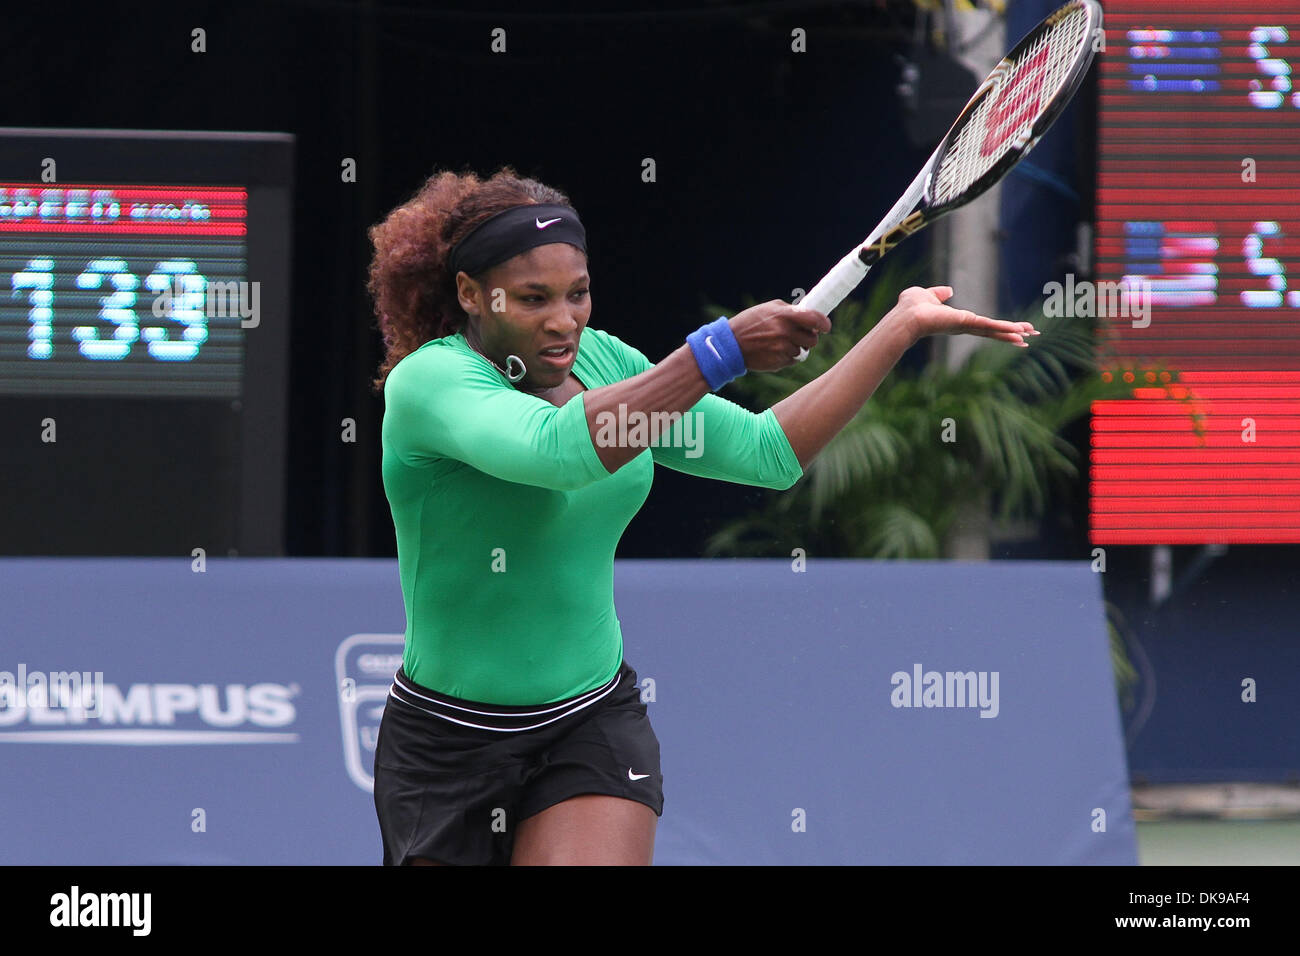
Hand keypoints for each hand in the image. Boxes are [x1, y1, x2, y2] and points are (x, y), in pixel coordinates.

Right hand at [728, 300, 831, 371]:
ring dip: (795, 348)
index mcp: (784, 315)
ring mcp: (782, 349)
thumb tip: (809, 314)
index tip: (826, 327)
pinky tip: (773, 351)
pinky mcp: (778, 362)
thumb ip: (790, 311)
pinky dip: (787, 357)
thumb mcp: (768, 308)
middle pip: (812, 339)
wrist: (730, 344)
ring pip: (802, 351)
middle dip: (809, 338)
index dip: (824, 324)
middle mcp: (785, 332)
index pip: (815, 319)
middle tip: (799, 336)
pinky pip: (792, 360)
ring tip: (779, 343)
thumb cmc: (750, 323)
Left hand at [889, 285, 1036, 346]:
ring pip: (994, 330)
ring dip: (1012, 332)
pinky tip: (1019, 332)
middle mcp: (964, 326)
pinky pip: (989, 326)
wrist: (906, 316)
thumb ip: (938, 294)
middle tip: (1029, 336)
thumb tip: (948, 291)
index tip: (1009, 330)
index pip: (982, 324)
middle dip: (1010, 333)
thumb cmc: (911, 307)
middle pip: (992, 330)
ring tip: (1031, 335)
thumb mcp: (927, 295)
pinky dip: (1004, 329)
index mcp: (957, 320)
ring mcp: (966, 327)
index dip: (997, 327)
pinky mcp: (967, 323)